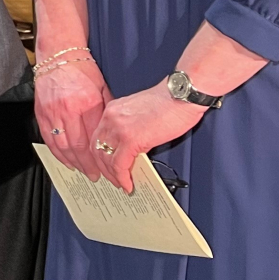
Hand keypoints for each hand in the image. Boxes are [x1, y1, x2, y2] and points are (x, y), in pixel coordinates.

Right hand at [34, 58, 112, 178]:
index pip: (94, 137)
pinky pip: (48, 138)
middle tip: (95, 176)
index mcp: (87, 102)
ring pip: (61, 145)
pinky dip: (57, 152)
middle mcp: (67, 109)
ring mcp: (51, 112)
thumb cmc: (82, 70)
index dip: (100, 156)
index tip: (107, 166)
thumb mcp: (103, 89)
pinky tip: (65, 160)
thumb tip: (111, 135)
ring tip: (82, 171)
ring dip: (72, 161)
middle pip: (77, 145)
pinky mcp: (41, 112)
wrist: (59, 55)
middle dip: (87, 164)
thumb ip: (106, 113)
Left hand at [91, 84, 206, 192]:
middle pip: (96, 149)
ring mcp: (119, 128)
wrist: (182, 95)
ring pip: (105, 159)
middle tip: (110, 179)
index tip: (104, 165)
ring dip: (112, 176)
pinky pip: (119, 164)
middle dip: (102, 168)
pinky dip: (122, 177)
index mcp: (113, 110)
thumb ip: (131, 128)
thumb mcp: (141, 113)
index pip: (97, 137)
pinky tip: (128, 184)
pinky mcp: (131, 139)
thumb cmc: (170, 102)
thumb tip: (132, 149)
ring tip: (121, 184)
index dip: (99, 154)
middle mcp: (110, 118)